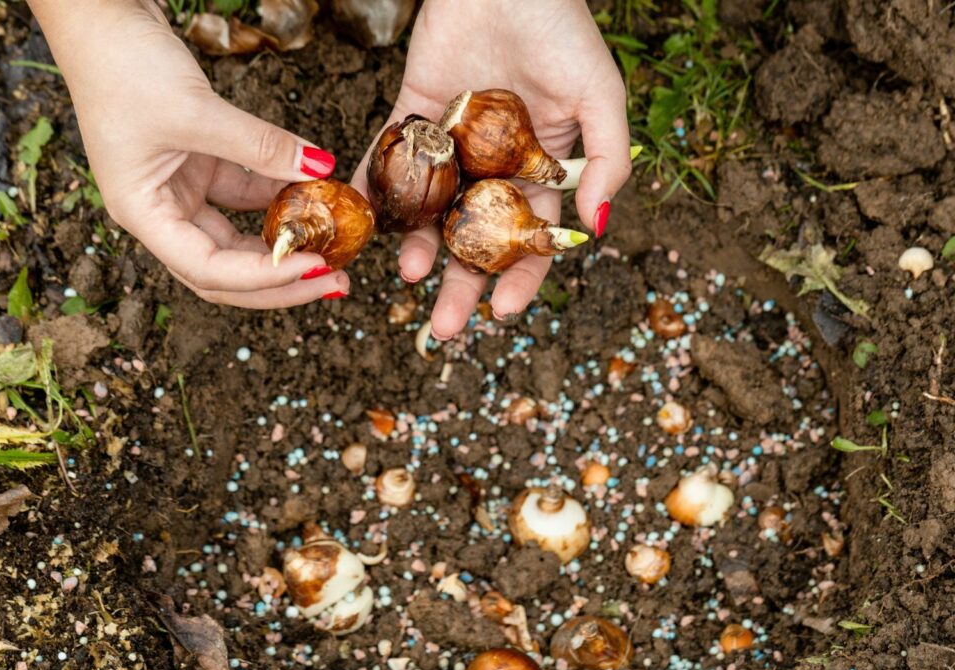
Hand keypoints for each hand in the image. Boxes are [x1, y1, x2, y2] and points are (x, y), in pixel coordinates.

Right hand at [28, 0, 348, 306]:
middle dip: (282, 281)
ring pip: (239, 236)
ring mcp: (180, 190)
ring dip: (285, 241)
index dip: (265, 278)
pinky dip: (278, 194)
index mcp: (142, 214)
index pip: (208, 270)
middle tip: (338, 281)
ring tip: (335, 245)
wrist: (99, 15)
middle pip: (226, 270)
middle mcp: (160, 212)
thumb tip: (321, 169)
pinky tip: (315, 192)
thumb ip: (260, 145)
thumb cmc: (122, 64)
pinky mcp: (199, 164)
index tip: (316, 266)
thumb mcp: (196, 111)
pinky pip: (245, 193)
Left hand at [352, 0, 630, 337]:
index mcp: (542, 170)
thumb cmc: (565, 32)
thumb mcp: (602, 98)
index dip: (520, 279)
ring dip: (420, 247)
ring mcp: (453, 144)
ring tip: (409, 274)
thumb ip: (607, 162)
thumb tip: (595, 230)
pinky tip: (373, 223)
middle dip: (461, 285)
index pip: (531, 238)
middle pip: (476, 239)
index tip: (503, 314)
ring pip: (432, 210)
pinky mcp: (415, 112)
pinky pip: (393, 156)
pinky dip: (381, 188)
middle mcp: (494, 166)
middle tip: (443, 326)